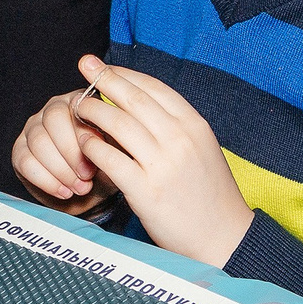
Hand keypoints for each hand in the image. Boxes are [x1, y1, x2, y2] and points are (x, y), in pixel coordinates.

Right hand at [13, 84, 115, 214]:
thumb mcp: (117, 152)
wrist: (91, 194)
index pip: (76, 107)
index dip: (85, 136)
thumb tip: (112, 134)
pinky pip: (25, 160)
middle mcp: (54, 109)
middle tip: (87, 177)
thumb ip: (115, 139)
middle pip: (53, 120)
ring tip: (79, 187)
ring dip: (61, 170)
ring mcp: (34, 128)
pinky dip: (47, 180)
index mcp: (80, 102)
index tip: (96, 162)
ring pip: (39, 141)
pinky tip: (64, 191)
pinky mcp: (20, 150)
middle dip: (71, 154)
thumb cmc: (107, 167)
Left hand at [69, 56, 254, 267]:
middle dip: (104, 79)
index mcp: (194, 125)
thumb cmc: (210, 192)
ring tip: (78, 107)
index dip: (124, 73)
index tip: (104, 66)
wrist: (224, 237)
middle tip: (84, 67)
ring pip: (118, 124)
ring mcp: (163, 165)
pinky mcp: (146, 191)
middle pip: (133, 98)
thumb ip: (174, 125)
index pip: (153, 87)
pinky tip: (83, 143)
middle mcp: (180, 139)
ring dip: (93, 111)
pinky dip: (92, 147)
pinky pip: (110, 160)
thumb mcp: (201, 147)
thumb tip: (137, 102)